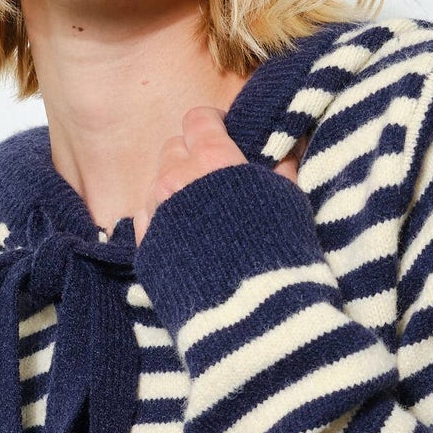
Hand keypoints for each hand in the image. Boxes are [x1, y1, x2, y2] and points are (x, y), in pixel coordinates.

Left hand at [132, 106, 303, 247]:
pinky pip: (146, 216)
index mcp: (211, 158)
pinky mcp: (144, 245)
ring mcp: (154, 212)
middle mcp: (175, 178)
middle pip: (174, 148)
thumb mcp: (288, 202)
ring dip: (176, 189)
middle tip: (214, 179)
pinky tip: (184, 238)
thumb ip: (280, 168)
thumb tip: (282, 150)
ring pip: (158, 182)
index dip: (212, 124)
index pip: (198, 118)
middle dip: (192, 156)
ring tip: (200, 214)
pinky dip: (162, 218)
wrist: (247, 314)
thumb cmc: (277, 253)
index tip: (224, 135)